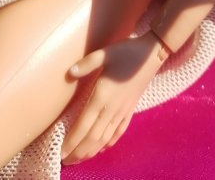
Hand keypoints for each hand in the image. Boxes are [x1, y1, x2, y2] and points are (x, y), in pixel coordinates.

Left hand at [61, 33, 163, 162]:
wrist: (152, 55)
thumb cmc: (127, 52)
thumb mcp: (104, 53)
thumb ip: (86, 64)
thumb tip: (69, 72)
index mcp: (102, 95)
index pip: (84, 125)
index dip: (72, 141)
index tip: (62, 152)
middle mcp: (112, 108)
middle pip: (93, 137)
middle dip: (79, 152)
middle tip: (66, 162)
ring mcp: (122, 111)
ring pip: (105, 138)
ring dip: (92, 151)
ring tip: (80, 159)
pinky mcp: (130, 110)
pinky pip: (119, 132)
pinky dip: (109, 143)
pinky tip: (103, 149)